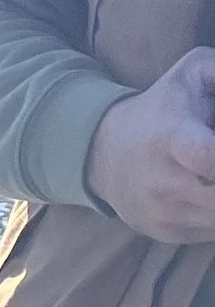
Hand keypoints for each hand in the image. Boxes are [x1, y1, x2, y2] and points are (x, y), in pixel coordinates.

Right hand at [85, 51, 214, 242]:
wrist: (103, 155)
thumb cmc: (160, 109)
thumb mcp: (190, 72)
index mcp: (173, 139)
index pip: (207, 157)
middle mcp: (166, 184)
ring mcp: (166, 214)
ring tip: (210, 171)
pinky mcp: (169, 234)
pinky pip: (213, 229)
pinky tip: (207, 187)